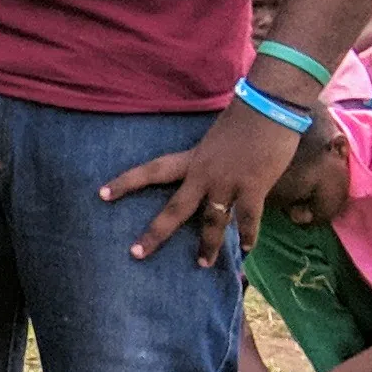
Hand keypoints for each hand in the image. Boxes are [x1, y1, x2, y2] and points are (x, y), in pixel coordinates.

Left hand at [98, 103, 291, 259]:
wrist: (270, 106)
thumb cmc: (246, 118)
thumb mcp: (215, 139)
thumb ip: (207, 160)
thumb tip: (208, 177)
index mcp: (192, 158)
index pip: (152, 170)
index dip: (126, 182)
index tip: (101, 194)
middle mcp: (204, 174)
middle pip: (175, 209)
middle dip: (155, 233)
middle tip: (136, 254)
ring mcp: (228, 183)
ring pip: (212, 222)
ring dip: (208, 246)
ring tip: (203, 265)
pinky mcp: (253, 187)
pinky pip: (248, 219)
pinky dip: (248, 236)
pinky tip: (245, 250)